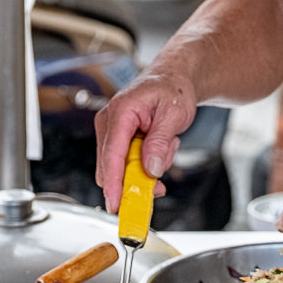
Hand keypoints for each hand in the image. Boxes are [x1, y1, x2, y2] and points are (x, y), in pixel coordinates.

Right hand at [94, 68, 192, 211]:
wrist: (172, 78)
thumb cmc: (172, 90)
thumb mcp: (174, 115)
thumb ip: (160, 143)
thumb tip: (151, 170)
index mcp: (121, 112)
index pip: (112, 154)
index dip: (113, 183)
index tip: (116, 204)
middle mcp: (109, 122)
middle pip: (111, 167)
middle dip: (138, 177)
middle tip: (162, 172)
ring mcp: (110, 131)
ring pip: (121, 169)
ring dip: (146, 167)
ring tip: (166, 144)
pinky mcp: (116, 139)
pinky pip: (126, 164)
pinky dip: (145, 163)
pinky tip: (159, 147)